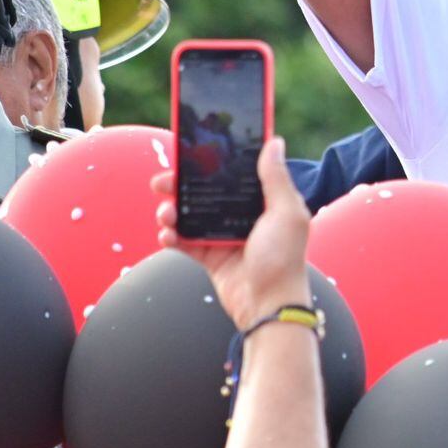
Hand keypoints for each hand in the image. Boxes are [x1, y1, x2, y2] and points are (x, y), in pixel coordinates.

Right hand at [153, 136, 313, 329]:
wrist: (268, 305)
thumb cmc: (284, 259)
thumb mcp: (286, 213)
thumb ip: (276, 178)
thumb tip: (274, 141)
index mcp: (263, 201)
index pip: (234, 173)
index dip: (214, 161)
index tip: (191, 149)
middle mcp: (242, 215)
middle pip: (205, 191)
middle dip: (181, 185)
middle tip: (161, 182)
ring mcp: (224, 236)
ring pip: (191, 214)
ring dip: (172, 211)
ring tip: (165, 214)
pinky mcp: (210, 256)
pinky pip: (184, 241)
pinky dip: (172, 236)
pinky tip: (167, 235)